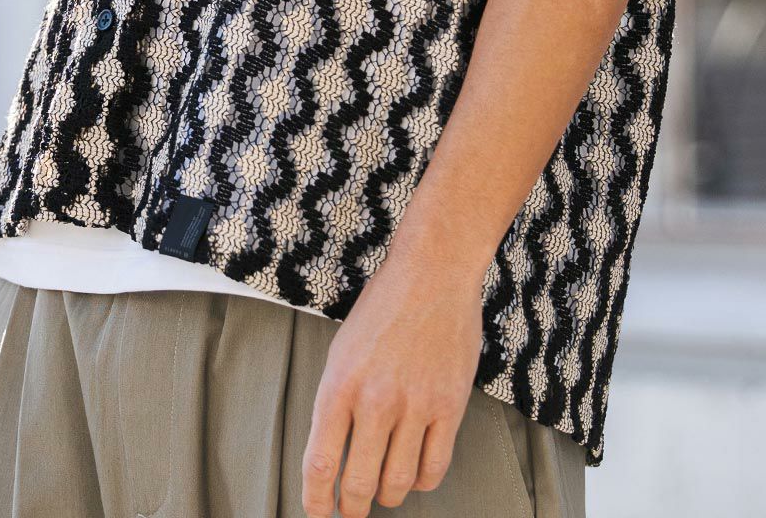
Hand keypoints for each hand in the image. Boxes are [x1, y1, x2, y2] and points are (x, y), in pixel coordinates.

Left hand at [301, 249, 485, 515]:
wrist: (434, 271)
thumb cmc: (384, 306)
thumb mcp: (342, 349)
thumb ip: (336, 401)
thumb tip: (332, 454)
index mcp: (340, 384)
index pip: (320, 465)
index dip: (316, 501)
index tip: (317, 513)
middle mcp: (375, 400)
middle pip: (358, 484)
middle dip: (351, 508)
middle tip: (351, 511)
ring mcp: (415, 404)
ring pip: (397, 484)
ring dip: (386, 497)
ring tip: (383, 491)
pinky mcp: (449, 405)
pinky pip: (433, 468)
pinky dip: (420, 482)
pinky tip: (413, 472)